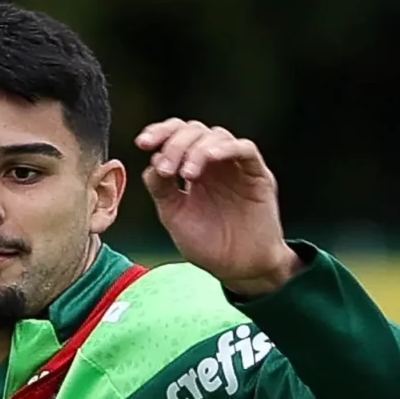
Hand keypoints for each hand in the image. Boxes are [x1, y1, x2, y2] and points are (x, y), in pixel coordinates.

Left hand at [135, 119, 301, 295]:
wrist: (238, 267)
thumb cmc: (208, 244)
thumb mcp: (174, 216)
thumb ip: (161, 190)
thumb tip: (151, 162)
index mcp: (191, 169)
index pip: (175, 136)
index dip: (159, 133)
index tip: (142, 143)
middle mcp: (213, 163)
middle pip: (194, 130)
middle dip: (174, 143)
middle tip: (167, 169)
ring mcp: (235, 167)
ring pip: (217, 135)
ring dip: (196, 149)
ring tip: (185, 173)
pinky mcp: (257, 174)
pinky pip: (245, 149)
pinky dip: (225, 149)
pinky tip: (210, 159)